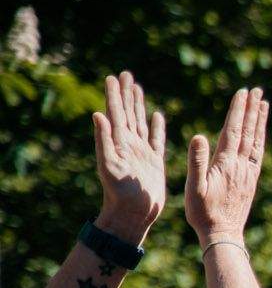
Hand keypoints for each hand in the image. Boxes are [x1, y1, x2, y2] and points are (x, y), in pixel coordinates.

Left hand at [92, 72, 166, 243]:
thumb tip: (98, 115)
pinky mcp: (154, 162)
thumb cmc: (120, 193)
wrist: (133, 213)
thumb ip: (103, 140)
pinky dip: (157, 127)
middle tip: (125, 74)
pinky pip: (156, 139)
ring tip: (137, 88)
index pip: (116, 113)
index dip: (114, 95)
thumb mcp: (109, 165)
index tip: (113, 77)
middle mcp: (128, 144)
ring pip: (140, 122)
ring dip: (138, 105)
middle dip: (126, 94)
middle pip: (127, 113)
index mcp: (118, 142)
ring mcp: (141, 152)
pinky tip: (157, 116)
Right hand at [184, 88, 268, 243]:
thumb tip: (199, 136)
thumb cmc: (203, 212)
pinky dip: (260, 139)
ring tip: (263, 104)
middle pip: (248, 131)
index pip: (233, 129)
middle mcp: (241, 165)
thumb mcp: (195, 187)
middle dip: (251, 109)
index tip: (242, 92)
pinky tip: (260, 134)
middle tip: (256, 90)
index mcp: (226, 163)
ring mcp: (249, 173)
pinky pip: (258, 154)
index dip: (238, 110)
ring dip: (259, 121)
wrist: (223, 234)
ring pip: (256, 141)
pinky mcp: (251, 181)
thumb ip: (197, 161)